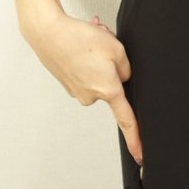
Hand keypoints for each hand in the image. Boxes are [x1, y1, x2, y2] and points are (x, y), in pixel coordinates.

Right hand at [22, 10, 142, 165]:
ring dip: (99, 58)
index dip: (135, 138)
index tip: (140, 156)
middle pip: (113, 82)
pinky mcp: (67, 83)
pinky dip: (87, 58)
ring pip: (99, 74)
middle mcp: (91, 96)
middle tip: (105, 43)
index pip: (126, 120)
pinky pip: (86, 71)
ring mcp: (77, 91)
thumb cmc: (80, 39)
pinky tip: (80, 45)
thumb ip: (126, 69)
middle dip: (113, 64)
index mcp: (108, 90)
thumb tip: (121, 78)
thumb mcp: (117, 48)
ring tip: (90, 41)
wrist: (48, 33)